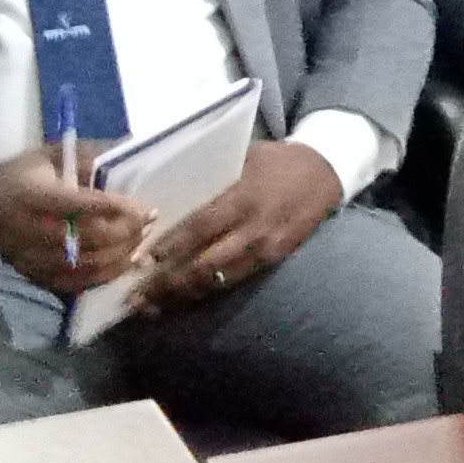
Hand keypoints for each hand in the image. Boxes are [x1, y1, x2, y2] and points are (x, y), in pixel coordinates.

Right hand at [0, 151, 151, 294]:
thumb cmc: (22, 175)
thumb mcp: (49, 155)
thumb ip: (88, 154)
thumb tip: (132, 146)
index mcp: (31, 195)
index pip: (77, 205)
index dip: (113, 208)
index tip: (143, 206)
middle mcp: (28, 229)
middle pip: (85, 238)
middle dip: (124, 232)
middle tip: (147, 222)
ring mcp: (29, 256)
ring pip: (83, 265)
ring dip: (119, 255)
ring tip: (142, 241)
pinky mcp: (32, 274)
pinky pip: (73, 283)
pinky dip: (103, 276)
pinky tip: (124, 263)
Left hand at [134, 142, 343, 310]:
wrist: (326, 171)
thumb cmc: (276, 159)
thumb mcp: (242, 157)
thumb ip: (209, 176)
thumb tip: (164, 189)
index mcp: (244, 197)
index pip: (200, 227)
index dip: (170, 246)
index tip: (140, 260)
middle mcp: (255, 228)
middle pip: (207, 262)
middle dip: (170, 282)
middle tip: (137, 296)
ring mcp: (267, 247)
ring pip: (221, 278)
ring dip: (185, 293)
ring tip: (154, 305)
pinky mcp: (275, 257)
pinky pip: (237, 278)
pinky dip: (209, 289)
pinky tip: (187, 297)